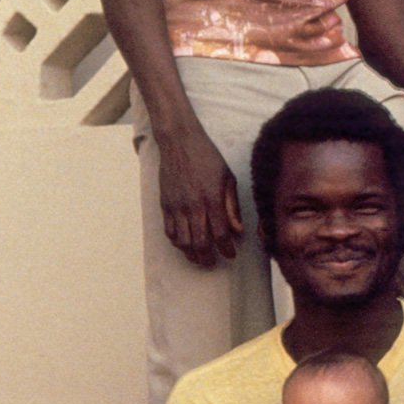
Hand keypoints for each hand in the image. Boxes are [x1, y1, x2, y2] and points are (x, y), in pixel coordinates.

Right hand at [155, 127, 243, 267]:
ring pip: (182, 241)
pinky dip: (177, 242)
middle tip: (214, 261)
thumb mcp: (228, 179)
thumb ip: (232, 206)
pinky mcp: (165, 204)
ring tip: (200, 257)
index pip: (221, 233)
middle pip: (200, 242)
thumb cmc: (208, 158)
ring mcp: (177, 206)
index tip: (231, 255)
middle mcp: (193, 206)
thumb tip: (238, 230)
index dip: (226, 248)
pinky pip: (169, 231)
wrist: (179, 142)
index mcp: (212, 199)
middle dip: (208, 257)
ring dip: (191, 253)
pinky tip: (184, 244)